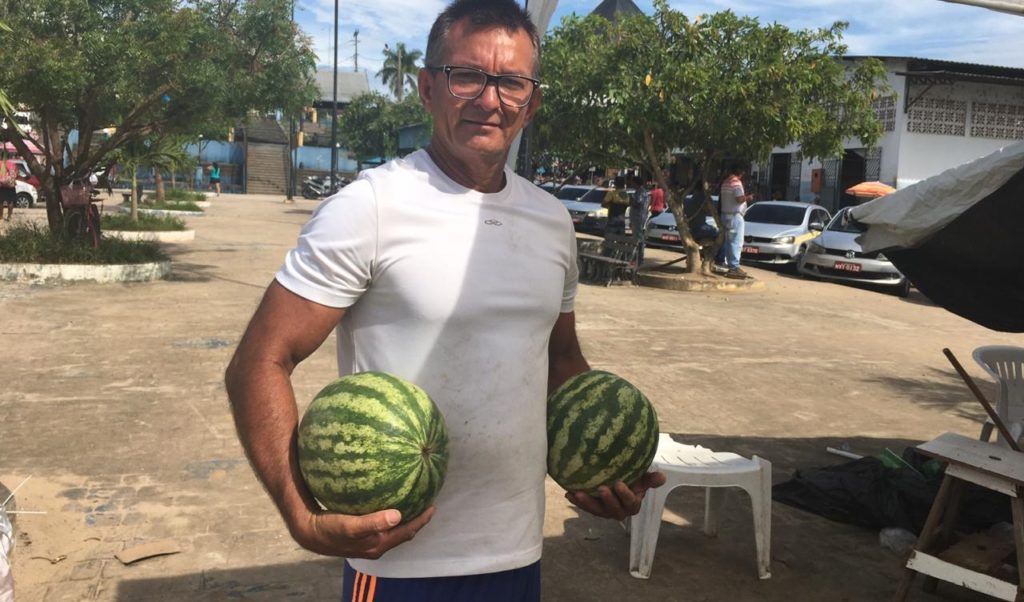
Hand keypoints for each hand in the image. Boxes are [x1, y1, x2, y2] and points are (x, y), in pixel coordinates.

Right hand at [288, 506, 434, 558]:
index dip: (421, 521)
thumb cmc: (331, 529)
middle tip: (426, 502)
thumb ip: (374, 523)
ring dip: (404, 518)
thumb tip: (398, 515)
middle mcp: (376, 545)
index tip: (433, 506)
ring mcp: (368, 541)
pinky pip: (382, 524)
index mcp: (378, 544)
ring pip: (393, 530)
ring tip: (412, 501)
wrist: (309, 533)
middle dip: (416, 519)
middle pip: (403, 532)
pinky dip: (389, 515)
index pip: (407, 533)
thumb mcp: (351, 527)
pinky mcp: (360, 534)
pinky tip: (387, 501)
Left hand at [565, 472, 666, 520]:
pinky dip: (577, 502)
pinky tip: (568, 493)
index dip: (625, 495)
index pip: (630, 503)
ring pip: (597, 511)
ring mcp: (605, 511)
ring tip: (578, 493)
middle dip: (607, 500)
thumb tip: (663, 476)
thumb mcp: (641, 478)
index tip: (619, 483)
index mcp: (633, 504)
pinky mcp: (593, 508)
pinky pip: (584, 507)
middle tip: (601, 487)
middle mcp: (619, 511)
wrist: (617, 481)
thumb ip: (650, 479)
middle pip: (614, 510)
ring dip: (587, 503)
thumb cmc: (632, 479)